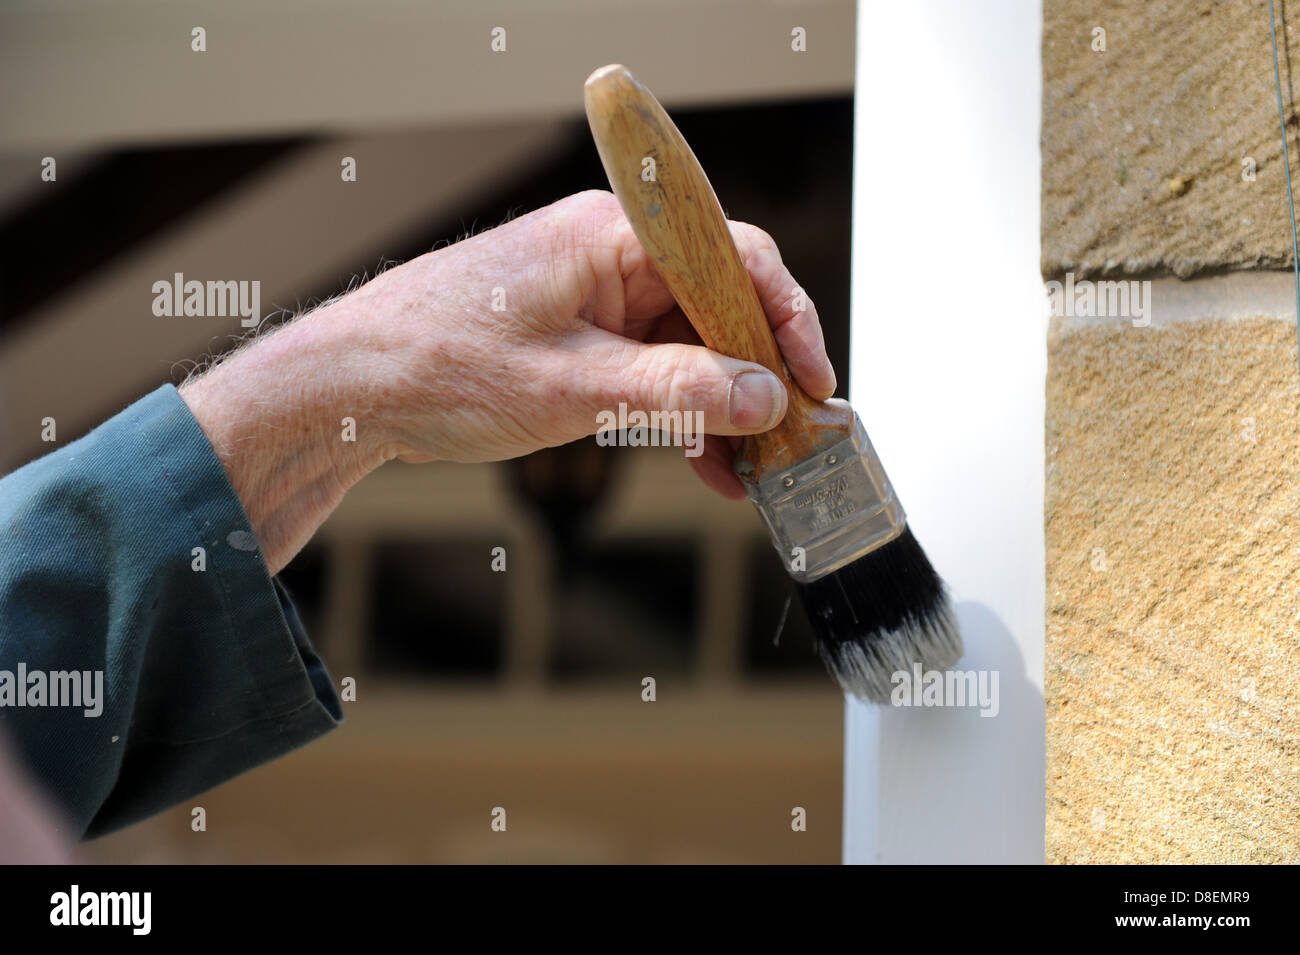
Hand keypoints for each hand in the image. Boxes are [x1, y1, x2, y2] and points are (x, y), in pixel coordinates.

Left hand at [181, 190, 835, 573]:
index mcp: (613, 236)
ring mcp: (596, 300)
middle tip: (792, 438)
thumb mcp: (570, 387)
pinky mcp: (580, 340)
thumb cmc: (437, 363)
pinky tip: (709, 466)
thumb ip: (675, 390)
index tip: (813, 383)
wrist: (353, 391)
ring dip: (723, 408)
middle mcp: (611, 258)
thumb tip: (761, 397)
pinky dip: (680, 417)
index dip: (785, 320)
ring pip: (689, 348)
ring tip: (757, 468)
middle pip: (718, 306)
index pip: (733, 258)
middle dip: (758, 376)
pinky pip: (652, 373)